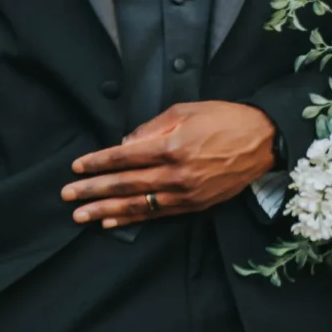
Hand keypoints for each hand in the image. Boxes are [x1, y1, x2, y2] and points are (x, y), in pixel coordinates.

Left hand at [61, 101, 276, 228]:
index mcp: (172, 146)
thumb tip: (125, 145)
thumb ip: (152, 127)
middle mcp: (176, 174)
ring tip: (82, 216)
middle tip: (68, 196)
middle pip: (125, 183)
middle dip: (93, 190)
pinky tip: (113, 221)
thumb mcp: (187, 110)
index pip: (125, 157)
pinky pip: (158, 214)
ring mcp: (186, 194)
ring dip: (106, 210)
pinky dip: (133, 218)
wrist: (263, 141)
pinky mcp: (195, 205)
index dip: (98, 162)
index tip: (76, 167)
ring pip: (138, 204)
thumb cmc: (225, 119)